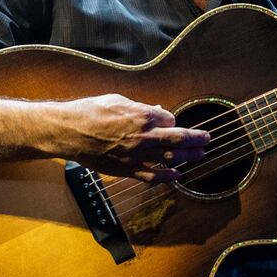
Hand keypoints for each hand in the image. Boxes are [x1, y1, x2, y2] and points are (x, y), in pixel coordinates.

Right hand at [54, 94, 209, 182]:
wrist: (69, 131)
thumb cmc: (90, 111)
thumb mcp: (118, 100)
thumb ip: (141, 107)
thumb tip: (158, 111)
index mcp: (142, 115)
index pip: (170, 119)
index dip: (172, 120)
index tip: (170, 121)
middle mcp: (143, 136)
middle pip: (178, 139)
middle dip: (196, 139)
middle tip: (208, 139)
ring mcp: (136, 154)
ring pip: (170, 157)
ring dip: (188, 157)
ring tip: (200, 155)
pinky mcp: (127, 169)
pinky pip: (151, 175)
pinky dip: (167, 176)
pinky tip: (177, 176)